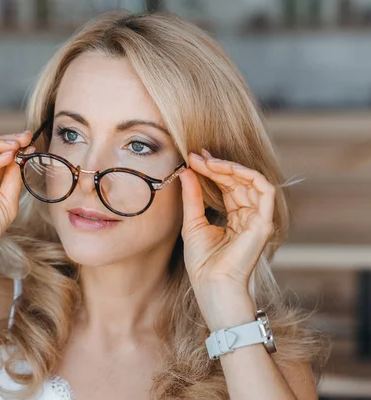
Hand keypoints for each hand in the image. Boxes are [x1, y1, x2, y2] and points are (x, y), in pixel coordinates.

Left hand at [178, 149, 275, 298]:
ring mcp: (259, 219)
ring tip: (208, 161)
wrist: (211, 284)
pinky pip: (264, 190)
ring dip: (230, 167)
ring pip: (252, 181)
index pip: (228, 186)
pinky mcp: (264, 222)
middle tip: (198, 156)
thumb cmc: (202, 262)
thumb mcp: (193, 222)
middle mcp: (249, 216)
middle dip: (218, 165)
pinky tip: (226, 169)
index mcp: (235, 218)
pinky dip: (248, 175)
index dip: (213, 170)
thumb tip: (186, 171)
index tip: (194, 158)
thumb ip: (192, 196)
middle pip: (239, 181)